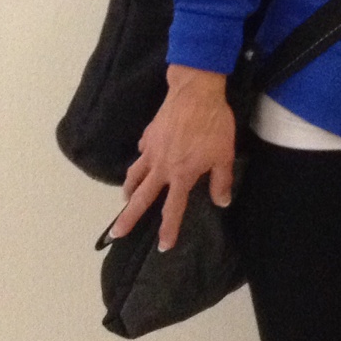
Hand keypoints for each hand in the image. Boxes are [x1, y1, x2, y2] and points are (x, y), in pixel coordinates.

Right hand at [111, 65, 236, 248]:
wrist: (195, 93)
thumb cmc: (213, 124)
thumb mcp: (224, 154)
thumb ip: (221, 180)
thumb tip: (221, 202)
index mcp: (181, 175)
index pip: (173, 209)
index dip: (168, 229)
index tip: (163, 246)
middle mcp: (161, 167)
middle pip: (141, 199)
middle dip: (128, 218)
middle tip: (116, 233)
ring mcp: (151, 151)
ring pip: (134, 176)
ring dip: (129, 190)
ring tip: (125, 200)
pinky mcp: (149, 136)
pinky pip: (141, 153)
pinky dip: (140, 161)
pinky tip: (141, 161)